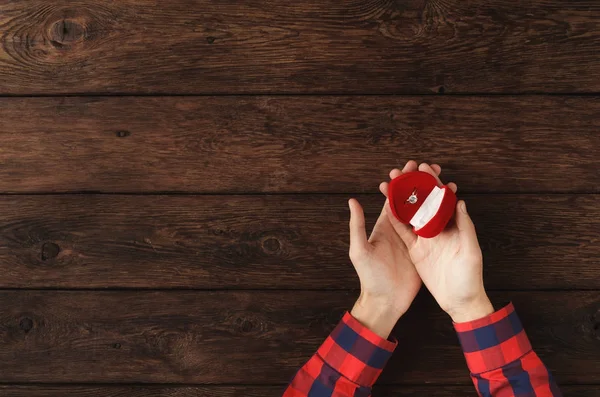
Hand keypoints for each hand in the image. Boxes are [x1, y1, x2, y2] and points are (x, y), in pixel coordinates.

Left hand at [348, 161, 442, 337]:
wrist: (385, 301)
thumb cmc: (369, 276)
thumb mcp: (360, 250)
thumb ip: (357, 225)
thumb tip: (352, 200)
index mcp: (384, 226)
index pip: (394, 198)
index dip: (402, 182)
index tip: (411, 165)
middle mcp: (399, 229)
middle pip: (412, 201)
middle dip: (421, 184)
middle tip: (432, 168)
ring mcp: (413, 239)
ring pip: (425, 213)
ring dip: (434, 197)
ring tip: (447, 182)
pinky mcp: (423, 250)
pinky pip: (433, 230)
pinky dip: (442, 217)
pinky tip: (452, 207)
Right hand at [380, 161, 493, 322]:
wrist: (459, 301)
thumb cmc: (470, 277)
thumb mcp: (471, 250)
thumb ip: (465, 226)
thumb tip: (459, 201)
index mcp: (452, 225)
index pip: (441, 198)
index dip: (432, 182)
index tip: (422, 167)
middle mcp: (438, 229)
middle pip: (423, 202)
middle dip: (412, 186)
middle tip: (400, 171)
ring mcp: (425, 239)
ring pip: (410, 214)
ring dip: (400, 199)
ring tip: (389, 184)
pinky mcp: (416, 250)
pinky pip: (403, 232)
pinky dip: (395, 220)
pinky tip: (386, 207)